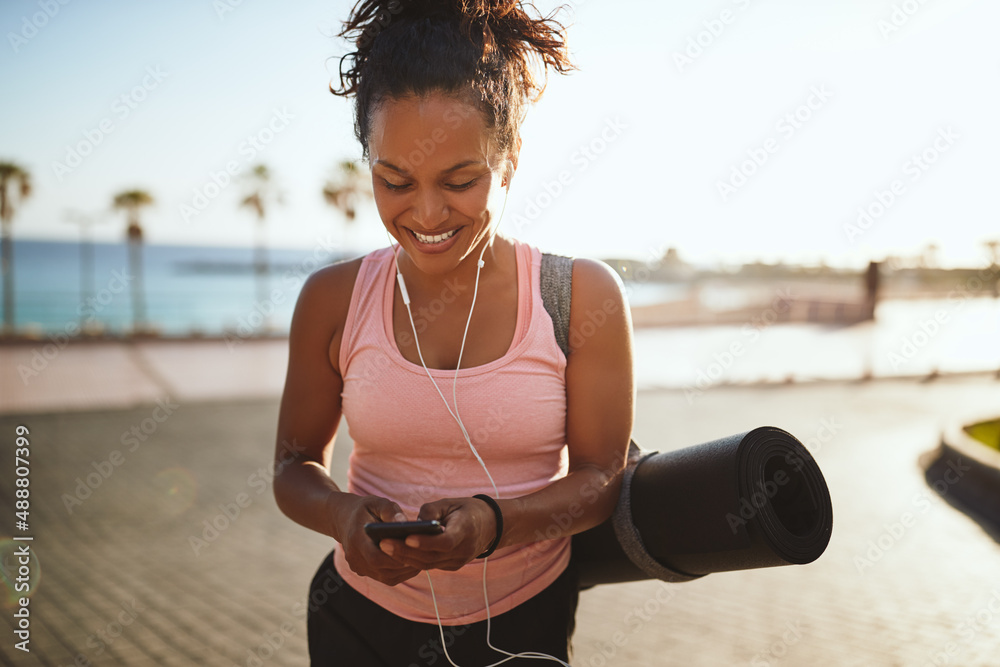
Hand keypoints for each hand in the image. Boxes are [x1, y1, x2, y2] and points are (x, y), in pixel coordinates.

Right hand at [334, 495, 421, 585]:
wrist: (343, 519)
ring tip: (423, 557)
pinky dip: (400, 571)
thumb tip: (405, 523)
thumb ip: (390, 511)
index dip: (396, 556)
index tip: (415, 548)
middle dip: (405, 563)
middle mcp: (354, 558)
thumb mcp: (377, 503)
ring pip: (386, 576)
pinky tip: (413, 561)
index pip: (376, 557)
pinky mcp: (364, 572)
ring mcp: (359, 567)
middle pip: (383, 569)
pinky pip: (385, 576)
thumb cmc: (364, 509)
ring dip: (405, 569)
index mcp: (355, 539)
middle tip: (426, 554)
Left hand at [380, 497, 496, 571]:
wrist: (491, 526)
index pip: (445, 541)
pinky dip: (413, 560)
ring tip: (384, 548)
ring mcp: (458, 561)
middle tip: (383, 543)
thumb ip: (431, 511)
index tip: (407, 537)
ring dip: (405, 557)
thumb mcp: (451, 503)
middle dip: (405, 551)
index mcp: (466, 530)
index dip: (426, 542)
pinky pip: (430, 565)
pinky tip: (396, 554)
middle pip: (431, 556)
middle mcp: (463, 550)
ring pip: (428, 564)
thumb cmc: (467, 509)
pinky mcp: (452, 566)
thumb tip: (412, 524)